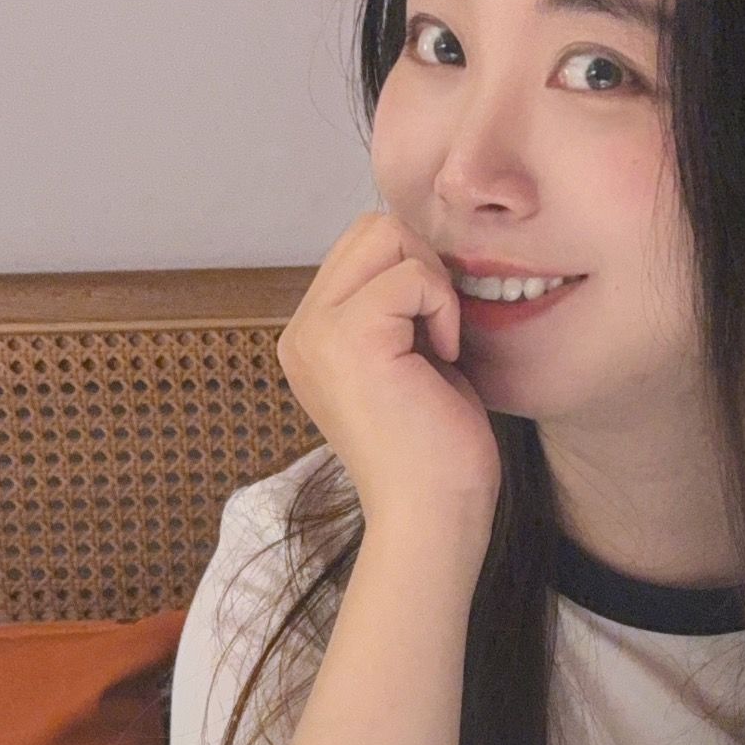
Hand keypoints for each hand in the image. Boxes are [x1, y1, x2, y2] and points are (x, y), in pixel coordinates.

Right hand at [277, 212, 501, 533]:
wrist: (432, 516)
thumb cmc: (435, 452)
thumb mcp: (408, 362)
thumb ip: (397, 310)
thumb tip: (422, 250)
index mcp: (311, 337)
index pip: (362, 246)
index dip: (415, 273)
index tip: (433, 338)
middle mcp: (301, 331)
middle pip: (371, 227)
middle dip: (423, 266)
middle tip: (440, 333)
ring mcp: (317, 332)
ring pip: (387, 235)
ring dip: (432, 282)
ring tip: (438, 346)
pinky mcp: (348, 337)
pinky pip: (412, 274)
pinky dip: (443, 308)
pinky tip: (443, 360)